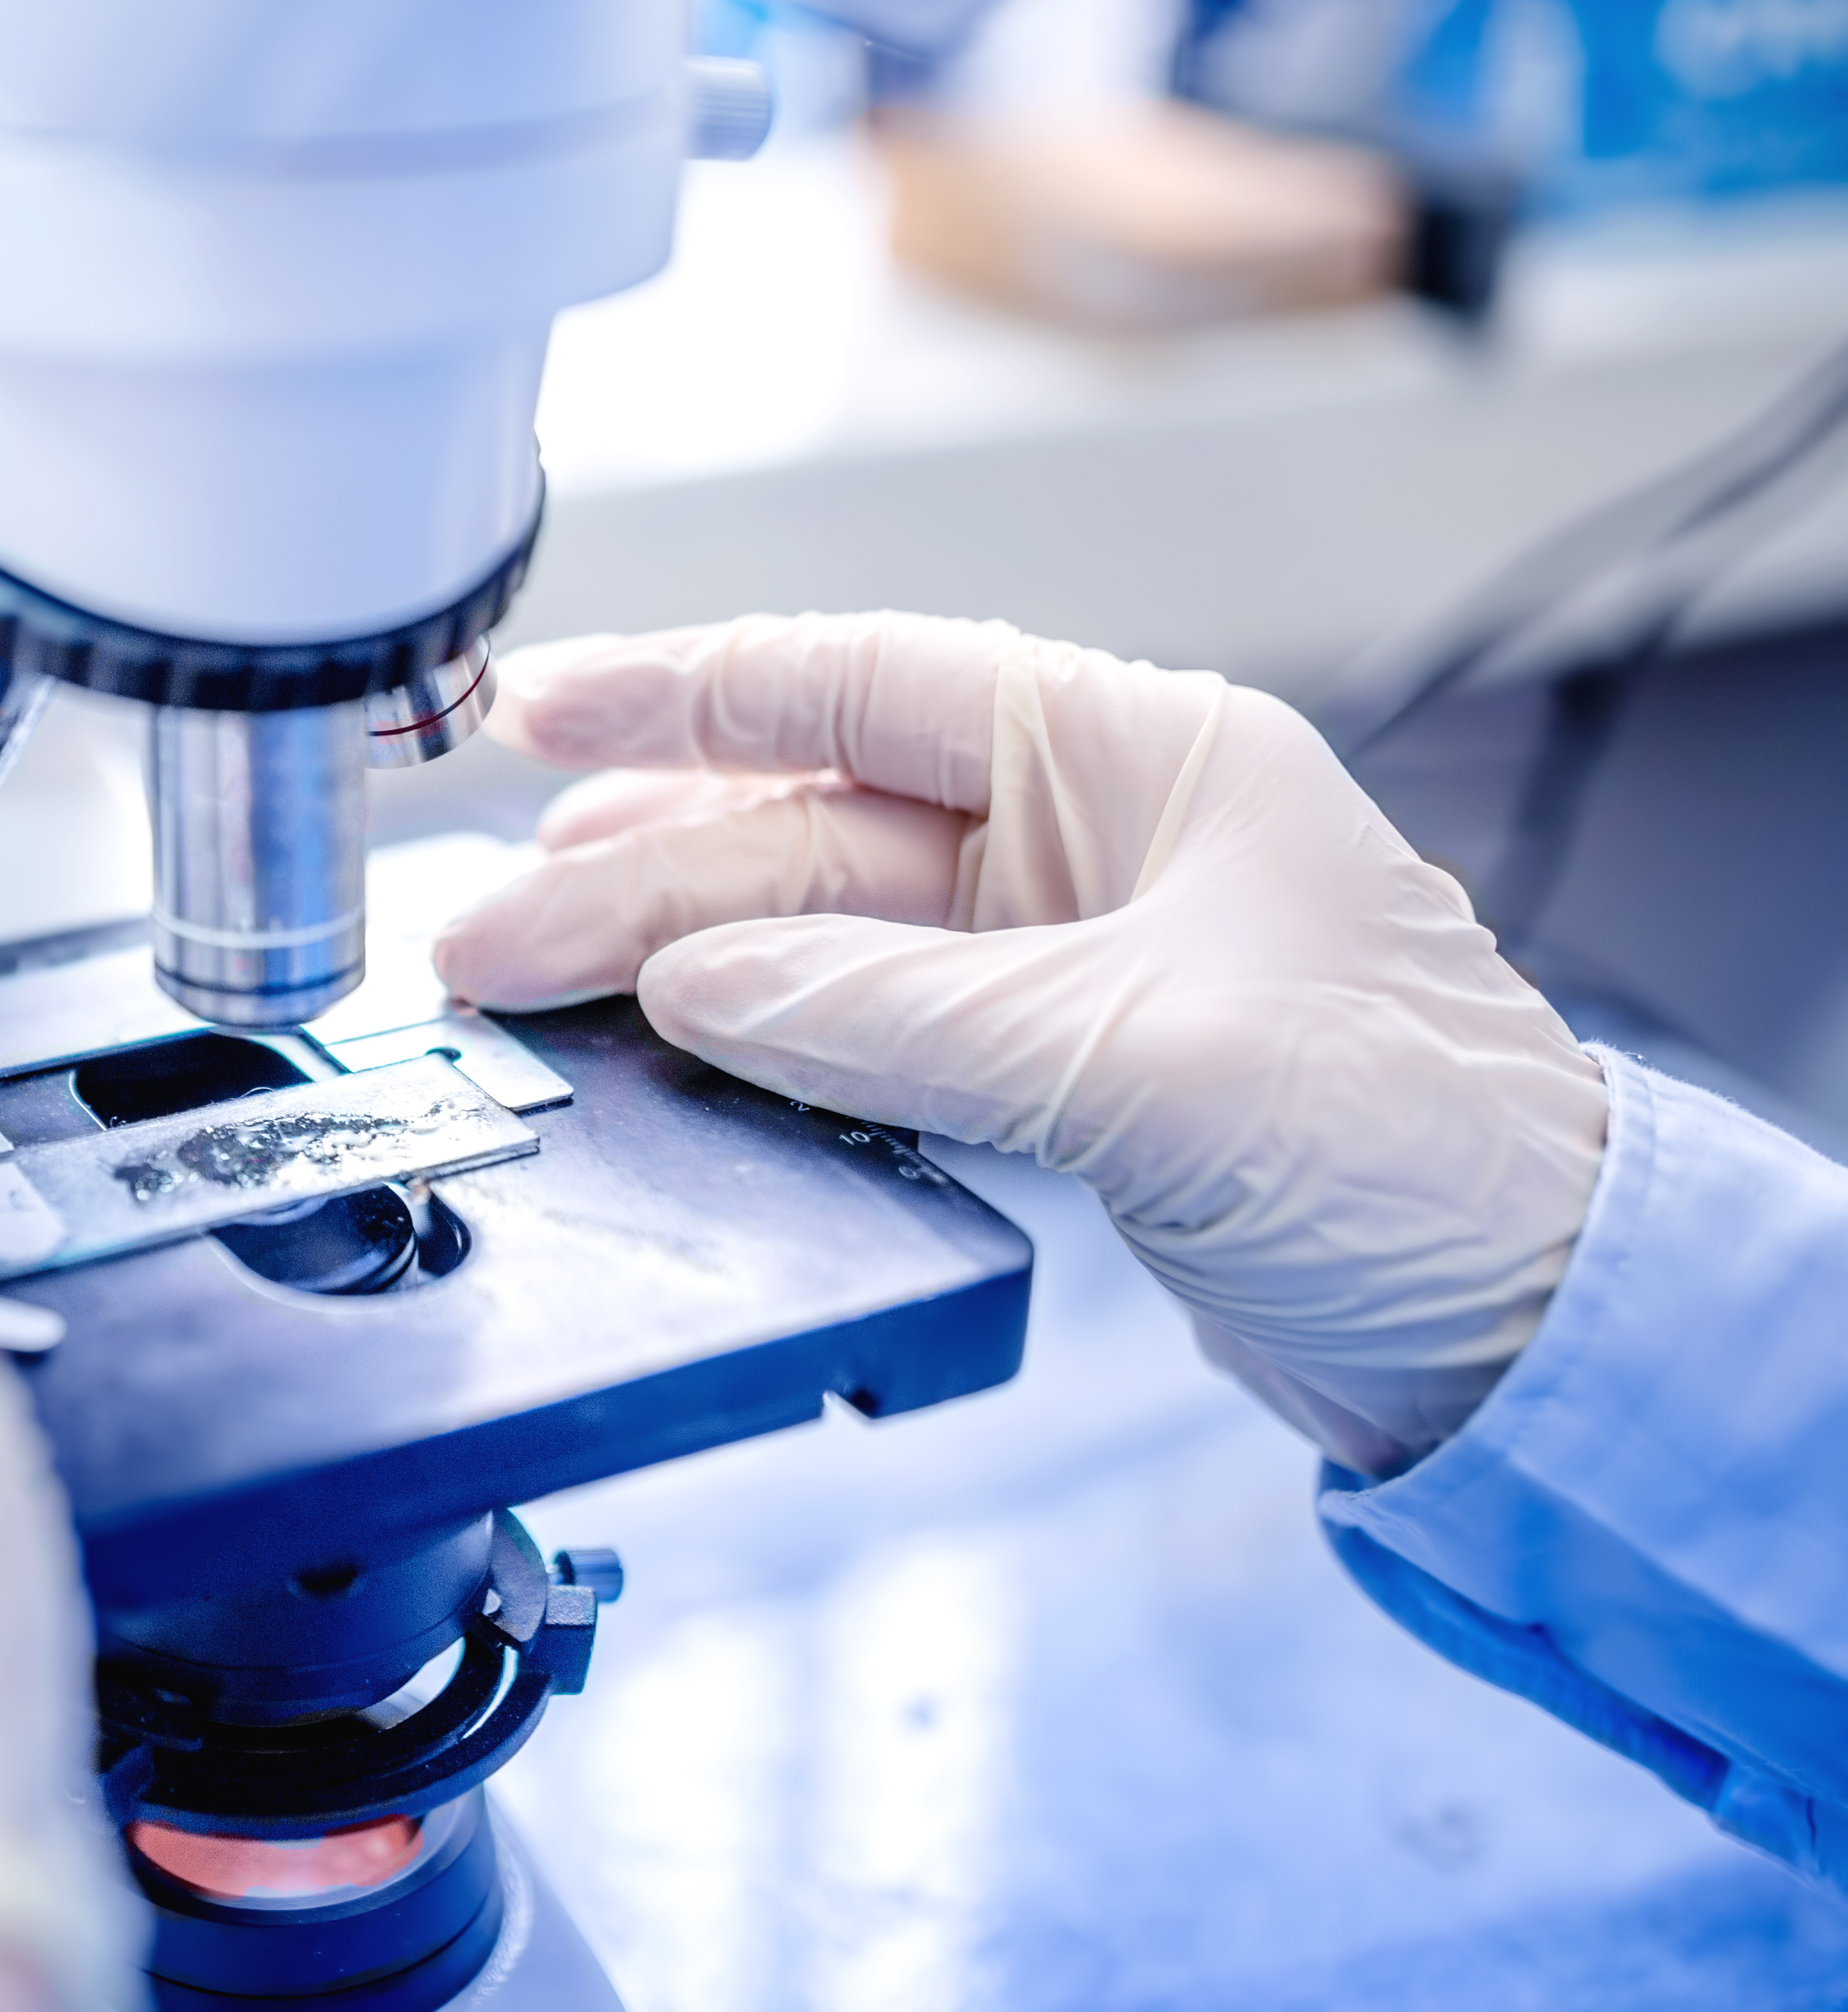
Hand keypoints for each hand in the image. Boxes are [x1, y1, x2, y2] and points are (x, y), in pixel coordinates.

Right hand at [433, 613, 1607, 1474]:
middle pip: (807, 825)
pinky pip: (850, 1027)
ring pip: (810, 929)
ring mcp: (1058, 955)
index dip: (685, 693)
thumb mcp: (1154, 1061)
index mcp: (1143, 755)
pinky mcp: (1042, 1068)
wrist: (1528, 1329)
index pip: (866, 682)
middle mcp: (1089, 835)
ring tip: (518, 974)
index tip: (535, 709)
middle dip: (634, 873)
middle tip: (482, 936)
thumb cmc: (1427, 1154)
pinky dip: (745, 1037)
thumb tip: (699, 986)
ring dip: (663, 953)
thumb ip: (904, 1014)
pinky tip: (649, 1044)